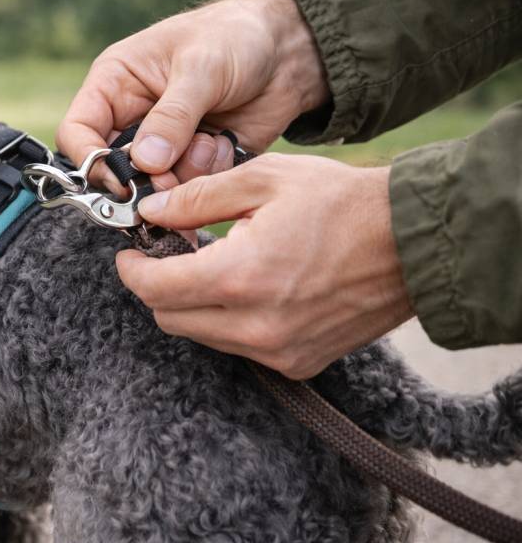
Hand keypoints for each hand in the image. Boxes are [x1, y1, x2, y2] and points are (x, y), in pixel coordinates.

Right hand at [56, 0, 328, 191]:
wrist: (290, 50)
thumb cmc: (236, 37)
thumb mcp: (201, 68)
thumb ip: (172, 117)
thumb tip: (144, 163)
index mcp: (115, 84)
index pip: (78, 132)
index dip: (90, 160)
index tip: (121, 181)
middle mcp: (132, 118)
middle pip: (112, 170)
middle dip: (144, 179)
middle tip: (171, 176)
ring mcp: (163, 144)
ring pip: (153, 185)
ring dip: (183, 174)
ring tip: (211, 142)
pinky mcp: (193, 161)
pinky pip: (189, 188)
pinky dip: (209, 174)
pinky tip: (226, 144)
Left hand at [115, 154, 414, 378]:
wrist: (413, 243)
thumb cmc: (342, 203)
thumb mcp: (263, 179)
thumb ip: (196, 198)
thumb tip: (150, 212)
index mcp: (240, 277)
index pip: (154, 289)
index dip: (131, 270)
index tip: (129, 253)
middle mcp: (254, 327)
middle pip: (170, 319)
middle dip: (157, 286)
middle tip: (168, 254)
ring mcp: (278, 352)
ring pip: (201, 336)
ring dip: (191, 304)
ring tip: (209, 265)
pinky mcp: (298, 363)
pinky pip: (236, 347)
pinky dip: (226, 321)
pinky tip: (244, 287)